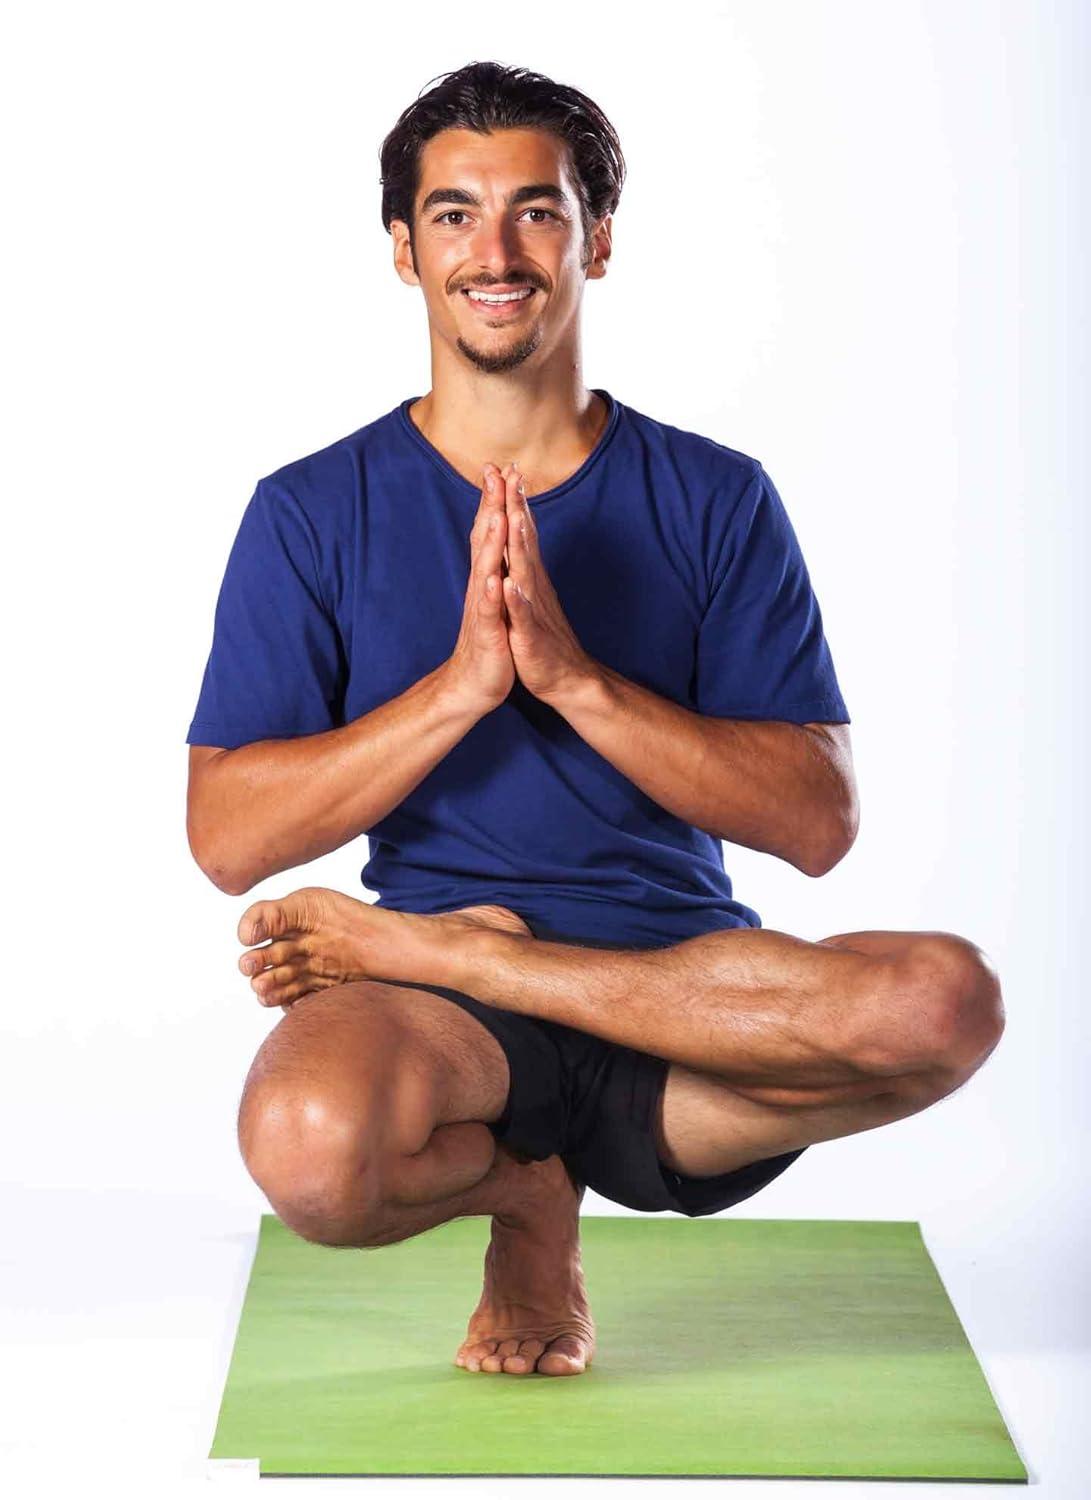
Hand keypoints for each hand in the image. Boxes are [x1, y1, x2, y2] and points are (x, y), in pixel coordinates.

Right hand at [444, 464, 515, 713]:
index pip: (490, 532)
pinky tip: (495, 579)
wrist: (474, 684)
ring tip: (496, 514)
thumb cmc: (489, 641)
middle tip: (494, 472)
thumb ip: (493, 568)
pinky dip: (492, 594)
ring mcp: (483, 608)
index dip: (494, 500)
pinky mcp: (488, 634)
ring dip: (490, 543)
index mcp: (487, 577)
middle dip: (490, 506)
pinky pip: (489, 611)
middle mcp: (481, 586)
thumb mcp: (494, 599)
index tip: (500, 467)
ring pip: (486, 570)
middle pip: (484, 539)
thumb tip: (495, 540)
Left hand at [500, 461, 597, 702]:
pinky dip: (516, 599)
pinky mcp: (530, 635)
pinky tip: (509, 585)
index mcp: (530, 576)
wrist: (565, 678)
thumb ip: (524, 565)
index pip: (521, 531)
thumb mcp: (530, 595)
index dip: (512, 500)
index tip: (503, 468)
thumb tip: (519, 533)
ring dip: (518, 544)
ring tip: (513, 517)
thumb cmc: (543, 638)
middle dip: (515, 507)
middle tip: (509, 474)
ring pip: (525, 571)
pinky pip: (523, 615)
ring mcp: (533, 609)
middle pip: (524, 540)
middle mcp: (534, 585)